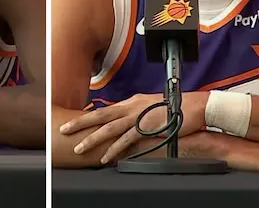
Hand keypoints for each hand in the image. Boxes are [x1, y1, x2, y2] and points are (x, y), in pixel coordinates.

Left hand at [60, 92, 208, 163]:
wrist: (194, 106)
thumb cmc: (176, 107)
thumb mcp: (152, 107)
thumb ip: (138, 113)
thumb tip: (129, 121)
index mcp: (133, 101)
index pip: (106, 108)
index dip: (90, 116)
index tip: (76, 121)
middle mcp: (132, 106)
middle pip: (100, 114)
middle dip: (80, 122)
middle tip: (64, 129)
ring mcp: (138, 117)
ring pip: (109, 127)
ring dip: (92, 139)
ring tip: (79, 148)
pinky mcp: (146, 127)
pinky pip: (126, 140)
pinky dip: (114, 149)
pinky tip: (105, 157)